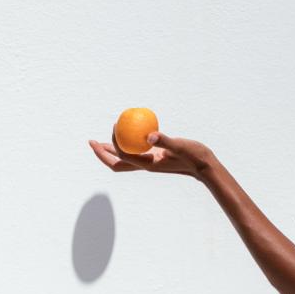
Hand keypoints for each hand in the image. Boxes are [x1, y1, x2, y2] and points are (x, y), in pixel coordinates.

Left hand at [88, 126, 214, 178]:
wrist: (204, 167)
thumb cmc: (194, 156)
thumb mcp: (180, 146)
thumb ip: (165, 140)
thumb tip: (149, 135)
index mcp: (148, 164)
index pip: (123, 155)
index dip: (113, 143)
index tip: (114, 126)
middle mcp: (146, 166)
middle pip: (116, 164)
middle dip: (101, 154)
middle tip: (90, 142)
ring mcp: (149, 163)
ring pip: (124, 160)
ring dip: (110, 152)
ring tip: (99, 142)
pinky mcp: (154, 159)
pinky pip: (134, 153)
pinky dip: (126, 145)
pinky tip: (127, 134)